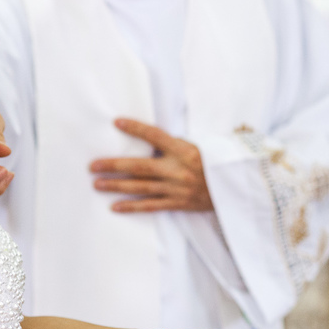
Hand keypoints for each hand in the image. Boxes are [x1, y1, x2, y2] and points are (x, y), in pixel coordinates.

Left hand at [90, 119, 212, 212]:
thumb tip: (148, 142)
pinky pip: (151, 205)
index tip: (117, 122)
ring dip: (117, 186)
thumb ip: (173, 145)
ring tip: (97, 184)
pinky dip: (132, 206)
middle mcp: (178, 169)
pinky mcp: (178, 203)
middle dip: (114, 165)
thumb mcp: (197, 146)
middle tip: (93, 165)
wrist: (234, 187)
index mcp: (184, 150)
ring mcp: (177, 188)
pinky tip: (115, 206)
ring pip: (141, 187)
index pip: (155, 136)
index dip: (136, 128)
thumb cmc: (213, 163)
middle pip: (140, 166)